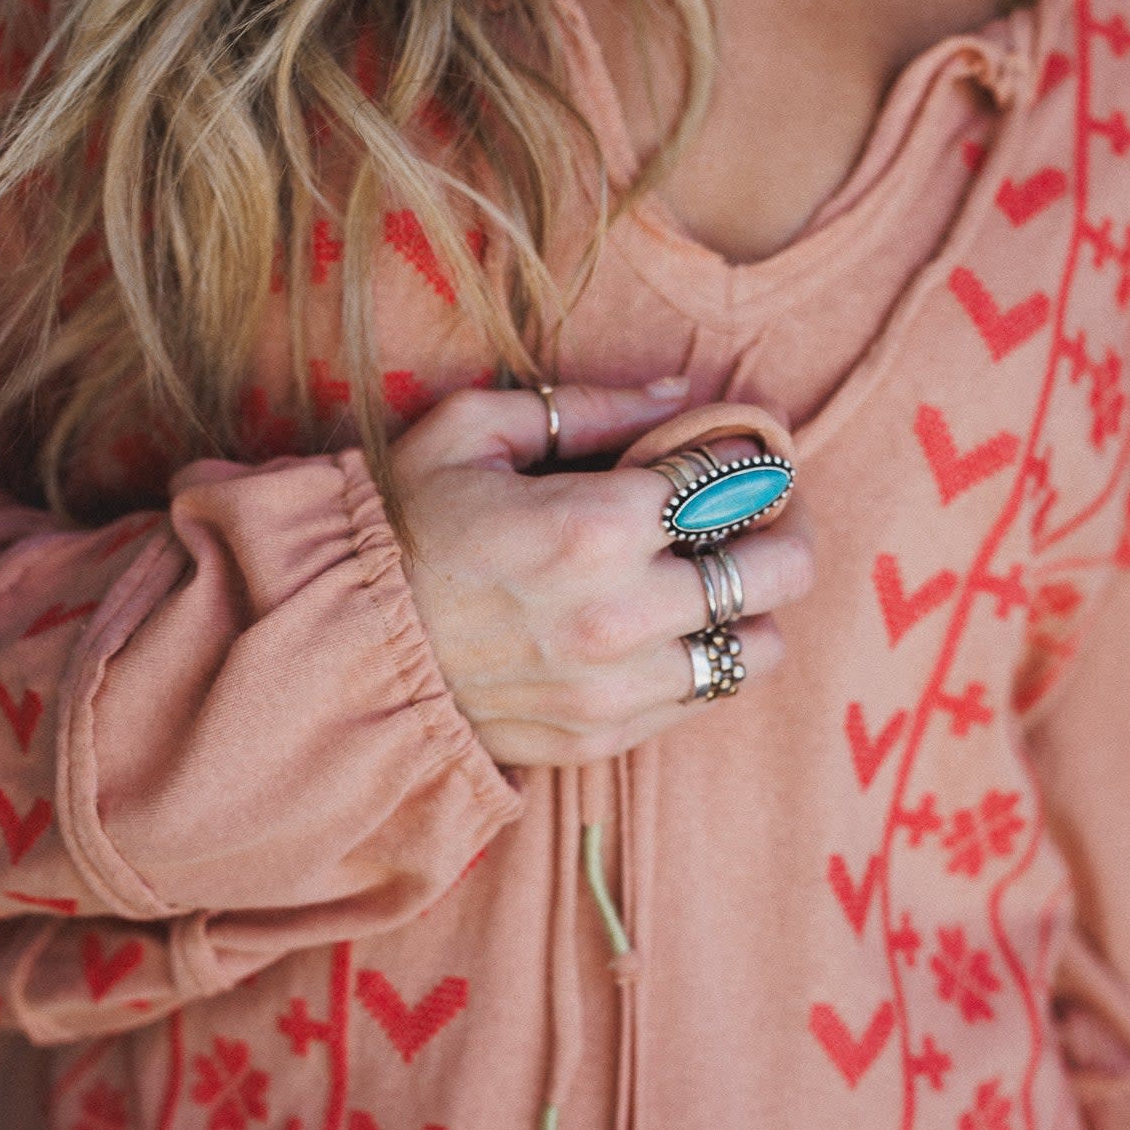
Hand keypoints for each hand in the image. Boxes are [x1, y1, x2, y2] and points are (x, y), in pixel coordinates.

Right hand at [387, 381, 814, 766]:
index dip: (749, 456)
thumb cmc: (405, 525)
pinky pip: (706, 698)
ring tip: (719, 581)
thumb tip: (683, 392)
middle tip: (763, 515)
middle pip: (778, 569)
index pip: (732, 478)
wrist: (344, 650)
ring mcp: (617, 688)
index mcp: (595, 525)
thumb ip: (590, 406)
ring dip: (755, 607)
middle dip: (784, 528)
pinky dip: (707, 659)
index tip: (742, 451)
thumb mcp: (476, 430)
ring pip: (761, 647)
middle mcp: (621, 614)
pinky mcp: (605, 736)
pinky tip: (671, 630)